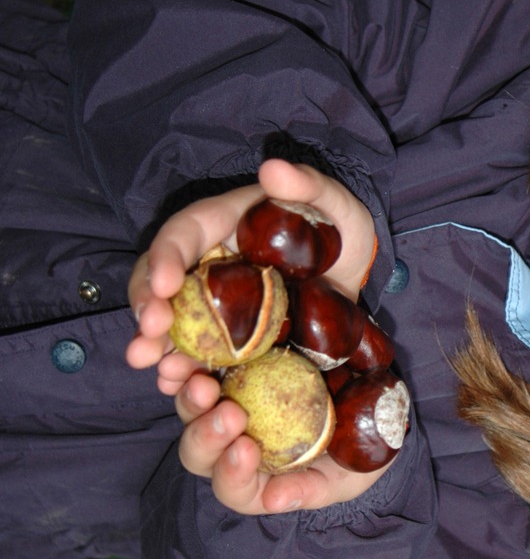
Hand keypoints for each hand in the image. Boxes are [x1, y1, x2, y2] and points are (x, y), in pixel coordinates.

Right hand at [127, 159, 375, 388]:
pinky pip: (201, 356)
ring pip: (173, 327)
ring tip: (163, 374)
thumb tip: (273, 167)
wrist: (353, 275)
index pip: (182, 235)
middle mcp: (206, 266)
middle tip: (148, 341)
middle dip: (149, 313)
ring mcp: (215, 306)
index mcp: (220, 225)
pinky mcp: (232, 340)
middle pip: (160, 285)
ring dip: (161, 352)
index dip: (167, 258)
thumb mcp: (334, 202)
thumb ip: (308, 183)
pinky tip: (185, 390)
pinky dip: (189, 373)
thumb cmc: (336, 230)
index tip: (166, 286)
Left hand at [174, 372, 390, 513]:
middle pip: (200, 454)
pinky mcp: (228, 379)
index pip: (234, 489)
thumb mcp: (347, 475)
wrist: (371, 401)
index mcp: (258, 483)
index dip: (232, 474)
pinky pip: (197, 375)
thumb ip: (312, 490)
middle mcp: (233, 452)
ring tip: (202, 382)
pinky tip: (183, 359)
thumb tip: (274, 500)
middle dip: (207, 434)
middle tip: (231, 413)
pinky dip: (186, 369)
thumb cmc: (359, 449)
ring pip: (191, 414)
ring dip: (190, 400)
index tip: (247, 449)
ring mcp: (225, 414)